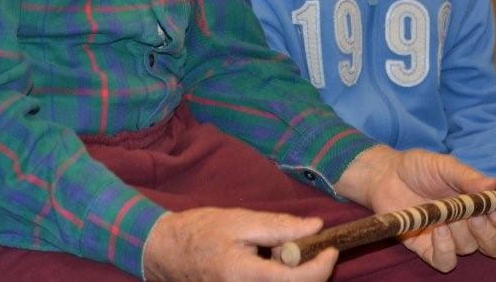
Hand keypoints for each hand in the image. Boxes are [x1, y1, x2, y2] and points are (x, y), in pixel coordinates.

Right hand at [143, 207, 338, 281]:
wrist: (165, 251)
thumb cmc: (199, 231)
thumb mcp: (239, 220)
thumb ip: (279, 226)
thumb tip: (316, 226)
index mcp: (244, 274)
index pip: (297, 281)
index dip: (321, 266)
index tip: (330, 247)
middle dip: (307, 270)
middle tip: (300, 246)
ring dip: (292, 275)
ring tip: (276, 253)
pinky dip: (277, 279)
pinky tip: (265, 264)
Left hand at [334, 146, 495, 271]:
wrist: (385, 176)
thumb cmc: (417, 168)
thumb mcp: (443, 165)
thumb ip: (467, 176)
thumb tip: (494, 185)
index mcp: (478, 203)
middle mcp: (468, 224)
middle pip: (494, 243)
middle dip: (487, 231)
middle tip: (472, 215)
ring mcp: (449, 238)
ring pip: (469, 248)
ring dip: (460, 233)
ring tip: (444, 214)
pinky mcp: (429, 249)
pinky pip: (446, 262)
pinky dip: (446, 249)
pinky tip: (437, 230)